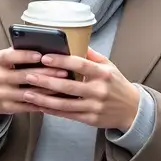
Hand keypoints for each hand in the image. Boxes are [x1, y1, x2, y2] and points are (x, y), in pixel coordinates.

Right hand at [0, 48, 72, 115]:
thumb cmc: (5, 71)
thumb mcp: (7, 60)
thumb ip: (21, 54)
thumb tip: (48, 49)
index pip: (10, 56)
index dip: (24, 56)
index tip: (40, 55)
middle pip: (23, 76)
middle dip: (45, 74)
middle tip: (64, 71)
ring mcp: (1, 94)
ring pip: (28, 93)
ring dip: (47, 90)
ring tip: (63, 86)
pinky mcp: (7, 107)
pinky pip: (27, 106)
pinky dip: (42, 103)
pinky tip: (55, 99)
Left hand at [20, 49, 140, 131]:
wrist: (132, 110)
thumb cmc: (116, 84)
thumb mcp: (109, 66)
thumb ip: (91, 55)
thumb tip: (74, 41)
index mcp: (103, 73)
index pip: (79, 65)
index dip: (61, 61)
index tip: (44, 57)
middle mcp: (99, 90)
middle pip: (67, 86)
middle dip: (45, 81)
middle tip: (28, 75)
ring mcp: (94, 106)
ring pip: (64, 104)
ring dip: (43, 99)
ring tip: (27, 93)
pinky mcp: (91, 119)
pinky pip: (68, 115)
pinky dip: (52, 111)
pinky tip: (39, 106)